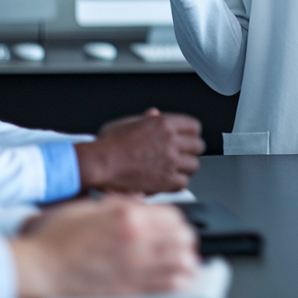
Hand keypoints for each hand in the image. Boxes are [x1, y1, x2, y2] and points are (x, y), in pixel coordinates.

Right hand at [10, 197, 197, 297]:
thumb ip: (120, 204)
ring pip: (182, 262)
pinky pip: (168, 286)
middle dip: (185, 237)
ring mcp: (135, 266)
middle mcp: (137, 241)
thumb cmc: (55, 238)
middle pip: (183, 237)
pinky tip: (181, 279)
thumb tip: (141, 204)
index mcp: (127, 217)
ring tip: (186, 259)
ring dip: (187, 259)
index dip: (176, 219)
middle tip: (182, 240)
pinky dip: (180, 281)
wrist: (40, 267)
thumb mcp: (89, 206)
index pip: (172, 215)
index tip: (174, 224)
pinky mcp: (130, 289)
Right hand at [76, 108, 204, 194]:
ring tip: (174, 170)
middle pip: (198, 146)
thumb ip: (146, 119)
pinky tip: (167, 182)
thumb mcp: (127, 123)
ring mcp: (170, 160)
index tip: (187, 139)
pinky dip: (177, 183)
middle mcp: (170, 140)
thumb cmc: (108, 144)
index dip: (191, 134)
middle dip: (190, 151)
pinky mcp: (166, 180)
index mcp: (163, 123)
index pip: (194, 126)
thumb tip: (154, 114)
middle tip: (181, 156)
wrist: (100, 163)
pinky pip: (184, 182)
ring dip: (185, 168)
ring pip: (194, 165)